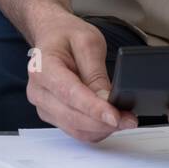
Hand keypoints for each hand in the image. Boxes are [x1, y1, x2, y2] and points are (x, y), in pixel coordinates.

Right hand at [26, 9, 137, 142]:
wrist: (52, 35)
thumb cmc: (66, 35)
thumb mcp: (88, 42)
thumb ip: (96, 73)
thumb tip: (107, 100)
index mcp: (42, 67)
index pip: (69, 93)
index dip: (93, 108)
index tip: (115, 117)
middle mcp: (38, 90)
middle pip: (72, 117)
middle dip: (103, 122)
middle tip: (130, 119)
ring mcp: (43, 106)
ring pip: (75, 129)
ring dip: (102, 129)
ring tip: (124, 119)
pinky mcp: (53, 116)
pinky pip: (76, 132)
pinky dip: (96, 131)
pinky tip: (109, 121)